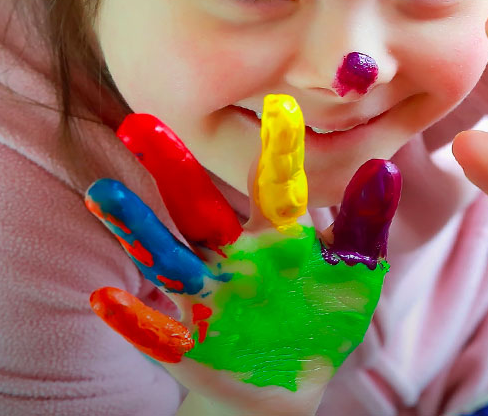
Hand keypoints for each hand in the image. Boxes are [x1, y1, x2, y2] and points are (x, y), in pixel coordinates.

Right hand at [85, 95, 401, 414]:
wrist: (287, 385)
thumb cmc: (321, 318)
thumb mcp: (353, 274)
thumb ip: (364, 225)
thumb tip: (384, 167)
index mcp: (273, 235)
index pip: (273, 184)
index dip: (277, 149)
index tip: (279, 103)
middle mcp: (230, 255)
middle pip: (197, 205)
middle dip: (170, 167)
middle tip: (139, 121)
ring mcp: (205, 297)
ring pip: (166, 257)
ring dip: (135, 227)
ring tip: (102, 193)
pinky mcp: (188, 344)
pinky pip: (155, 330)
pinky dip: (132, 318)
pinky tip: (105, 300)